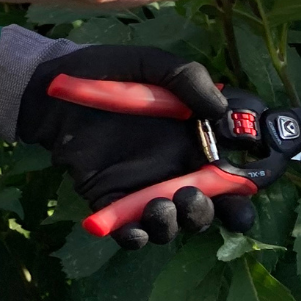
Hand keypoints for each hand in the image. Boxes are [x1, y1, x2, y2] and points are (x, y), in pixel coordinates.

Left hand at [14, 43, 253, 249]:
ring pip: (175, 223)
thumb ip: (189, 79)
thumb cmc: (108, 72)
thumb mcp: (151, 64)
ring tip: (161, 206)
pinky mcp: (113, 201)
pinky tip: (133, 228)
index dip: (246, 186)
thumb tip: (222, 110)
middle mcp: (176, 169)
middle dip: (213, 214)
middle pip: (210, 207)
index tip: (247, 187)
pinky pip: (131, 232)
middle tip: (193, 198)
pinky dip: (136, 237)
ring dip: (176, 224)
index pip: (232, 171)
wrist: (53, 89)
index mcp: (195, 139)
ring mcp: (145, 187)